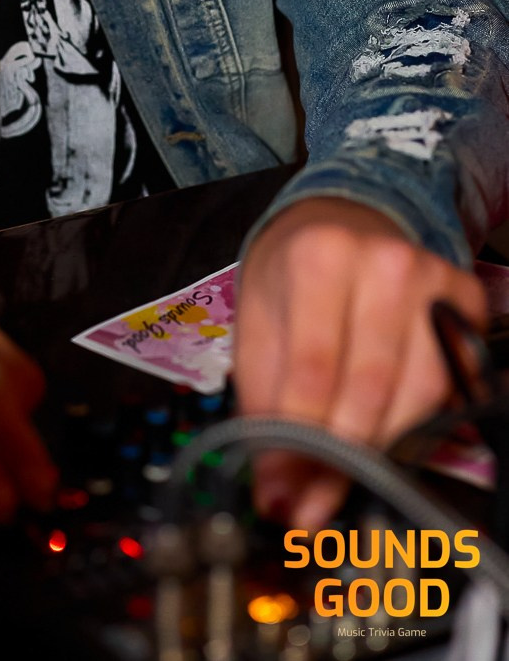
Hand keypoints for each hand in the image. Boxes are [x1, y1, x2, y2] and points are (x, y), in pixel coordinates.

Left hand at [234, 197, 486, 528]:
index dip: (300, 442)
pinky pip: (454, 381)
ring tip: (347, 471)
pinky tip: (388, 429)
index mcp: (318, 256)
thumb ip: (266, 412)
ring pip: (421, 391)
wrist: (341, 223)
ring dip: (382, 447)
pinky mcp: (466, 294)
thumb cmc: (292, 281)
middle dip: (341, 458)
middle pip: (370, 385)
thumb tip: (278, 499)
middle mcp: (383, 259)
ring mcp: (433, 275)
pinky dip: (423, 420)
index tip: (286, 497)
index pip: (313, 368)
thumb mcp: (259, 331)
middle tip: (314, 503)